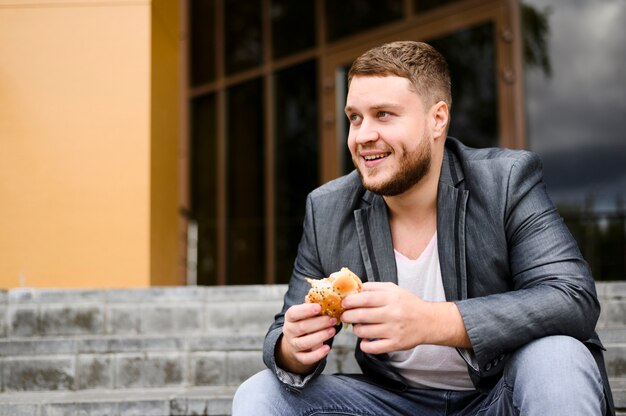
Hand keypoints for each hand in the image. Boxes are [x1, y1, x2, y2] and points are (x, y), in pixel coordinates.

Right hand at [276, 302, 336, 374]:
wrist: (297, 341)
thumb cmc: (306, 322)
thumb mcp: (307, 312)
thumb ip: (314, 305)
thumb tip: (323, 294)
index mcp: (290, 317)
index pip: (294, 313)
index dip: (306, 310)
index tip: (319, 307)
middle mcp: (289, 331)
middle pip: (302, 327)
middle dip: (319, 323)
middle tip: (333, 319)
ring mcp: (293, 345)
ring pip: (304, 343)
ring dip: (320, 336)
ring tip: (333, 331)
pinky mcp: (299, 357)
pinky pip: (307, 358)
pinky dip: (317, 354)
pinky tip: (327, 348)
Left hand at [341, 282, 469, 353]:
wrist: (429, 322)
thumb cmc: (408, 304)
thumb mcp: (393, 289)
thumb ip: (374, 287)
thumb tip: (354, 289)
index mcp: (391, 298)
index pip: (364, 298)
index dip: (350, 301)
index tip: (343, 303)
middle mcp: (392, 314)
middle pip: (361, 315)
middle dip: (347, 316)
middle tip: (345, 315)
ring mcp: (393, 331)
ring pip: (364, 332)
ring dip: (355, 329)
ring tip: (357, 326)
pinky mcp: (395, 344)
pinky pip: (372, 348)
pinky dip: (364, 345)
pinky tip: (364, 340)